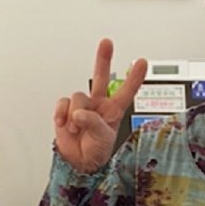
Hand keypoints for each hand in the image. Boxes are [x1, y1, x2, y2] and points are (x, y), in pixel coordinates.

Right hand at [54, 39, 146, 172]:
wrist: (79, 162)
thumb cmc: (97, 151)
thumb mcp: (103, 138)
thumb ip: (93, 123)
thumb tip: (79, 113)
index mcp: (113, 110)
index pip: (126, 90)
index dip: (135, 77)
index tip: (142, 62)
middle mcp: (99, 104)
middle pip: (100, 77)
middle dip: (103, 58)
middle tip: (107, 43)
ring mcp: (82, 106)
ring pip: (78, 97)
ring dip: (76, 115)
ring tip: (77, 129)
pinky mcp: (66, 110)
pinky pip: (63, 103)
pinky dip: (62, 114)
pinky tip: (65, 124)